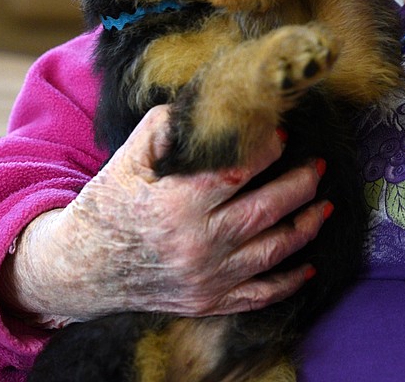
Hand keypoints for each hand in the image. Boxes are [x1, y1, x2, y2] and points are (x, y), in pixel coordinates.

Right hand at [0, 104, 327, 325]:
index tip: (281, 136)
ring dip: (306, 226)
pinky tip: (308, 264)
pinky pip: (259, 296)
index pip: (238, 172)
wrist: (80, 269)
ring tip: (323, 204)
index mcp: (176, 204)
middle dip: (300, 185)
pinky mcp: (207, 302)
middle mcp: (195, 245)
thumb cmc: (109, 204)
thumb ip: (167, 125)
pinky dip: (288, 282)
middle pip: (266, 211)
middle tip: (317, 165)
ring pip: (272, 252)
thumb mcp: (129, 158)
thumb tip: (210, 102)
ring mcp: (205, 278)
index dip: (267, 151)